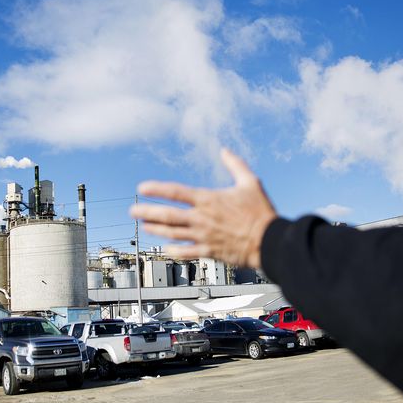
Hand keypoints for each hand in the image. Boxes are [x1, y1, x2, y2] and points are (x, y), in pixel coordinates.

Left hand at [129, 148, 276, 268]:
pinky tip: (164, 247)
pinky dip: (173, 250)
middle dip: (146, 211)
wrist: (270, 242)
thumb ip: (235, 165)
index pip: (176, 192)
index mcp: (209, 200)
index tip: (142, 187)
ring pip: (172, 233)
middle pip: (167, 215)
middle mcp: (202, 219)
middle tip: (132, 210)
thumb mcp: (250, 182)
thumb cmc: (261, 213)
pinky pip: (185, 252)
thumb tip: (225, 150)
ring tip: (144, 225)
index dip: (156, 189)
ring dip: (155, 229)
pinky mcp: (208, 252)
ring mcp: (203, 237)